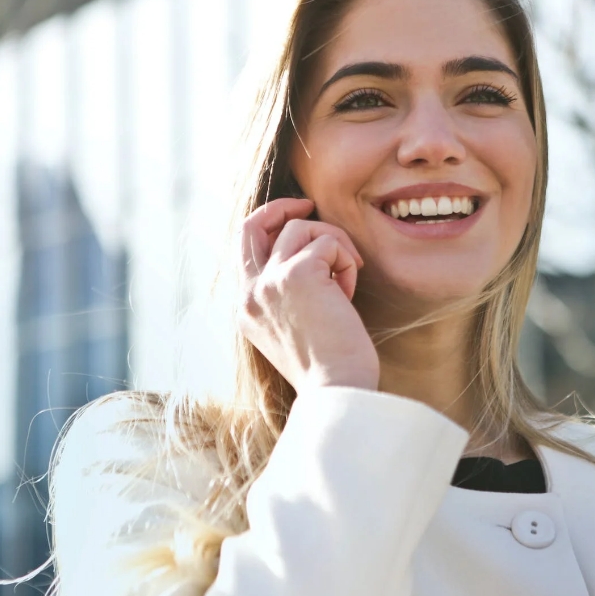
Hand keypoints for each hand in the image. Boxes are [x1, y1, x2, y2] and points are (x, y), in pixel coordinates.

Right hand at [238, 197, 379, 392]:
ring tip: (346, 279)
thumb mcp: (294, 329)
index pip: (244, 249)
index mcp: (246, 309)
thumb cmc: (329, 367)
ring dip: (333, 245)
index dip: (270, 226)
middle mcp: (250, 293)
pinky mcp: (298, 274)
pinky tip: (349, 293)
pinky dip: (346, 260)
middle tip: (309, 204)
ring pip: (301, 228)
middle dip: (281, 207)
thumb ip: (287, 295)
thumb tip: (310, 256)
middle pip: (252, 224)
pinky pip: (328, 242)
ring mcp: (269, 282)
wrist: (337, 390)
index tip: (297, 220)